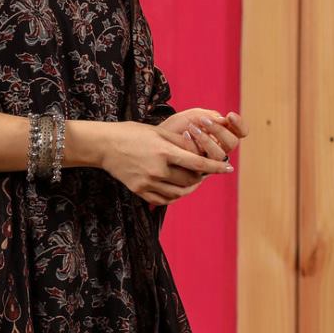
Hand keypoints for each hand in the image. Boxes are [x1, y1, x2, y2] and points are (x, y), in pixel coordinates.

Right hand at [101, 111, 243, 205]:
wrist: (104, 146)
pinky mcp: (139, 190)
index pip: (197, 162)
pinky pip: (163, 199)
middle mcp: (157, 170)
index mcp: (164, 152)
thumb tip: (201, 150)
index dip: (215, 167)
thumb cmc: (132, 134)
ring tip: (193, 181)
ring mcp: (148, 182)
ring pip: (178, 193)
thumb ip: (180, 143)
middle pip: (190, 180)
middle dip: (201, 177)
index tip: (228, 168)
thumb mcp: (159, 133)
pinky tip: (177, 189)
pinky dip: (174, 196)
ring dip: (190, 188)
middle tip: (206, 172)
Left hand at [161, 109, 247, 184]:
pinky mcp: (196, 171)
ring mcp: (209, 162)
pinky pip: (202, 162)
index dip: (239, 125)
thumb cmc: (176, 127)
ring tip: (192, 127)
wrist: (156, 140)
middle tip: (204, 120)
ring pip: (219, 155)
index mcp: (223, 136)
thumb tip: (223, 120)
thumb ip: (209, 116)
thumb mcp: (193, 116)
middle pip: (232, 143)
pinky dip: (194, 145)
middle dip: (220, 131)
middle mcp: (219, 150)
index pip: (240, 132)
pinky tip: (185, 134)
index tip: (230, 115)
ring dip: (207, 139)